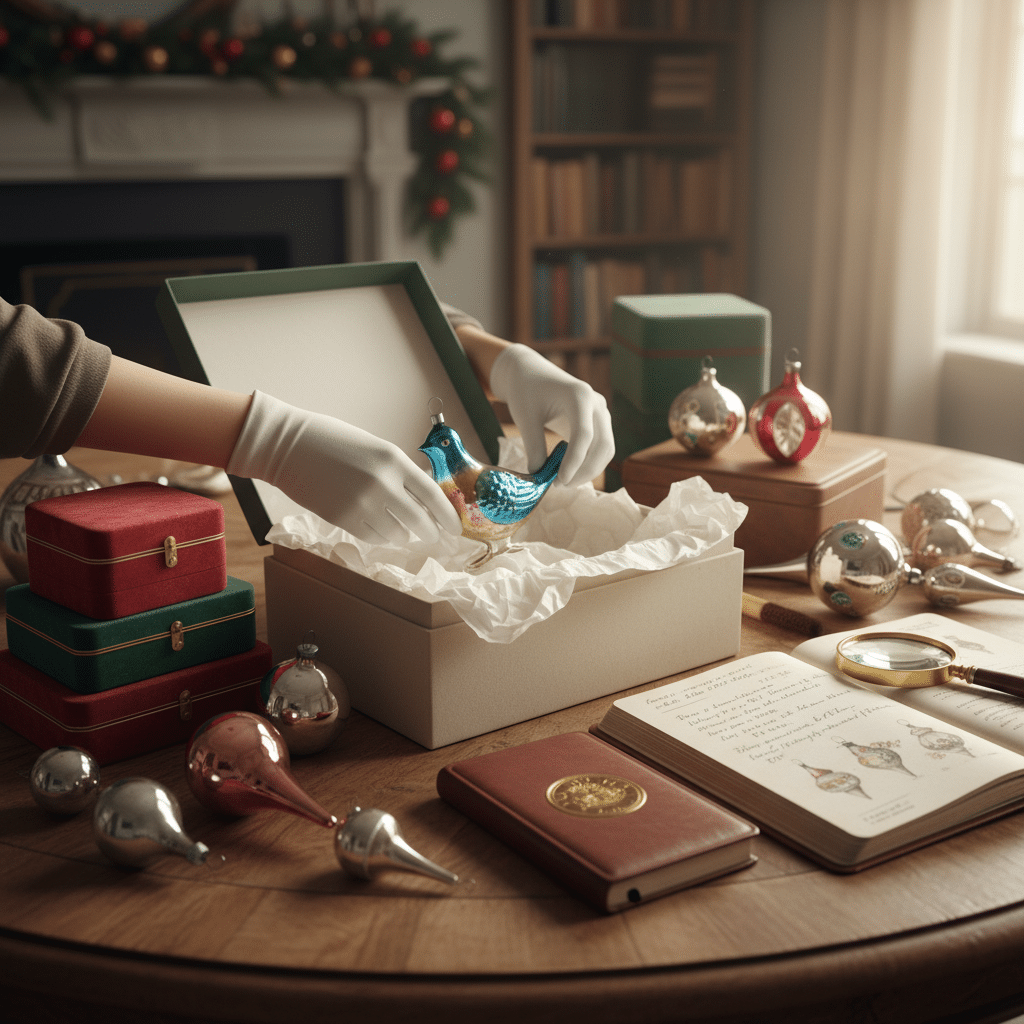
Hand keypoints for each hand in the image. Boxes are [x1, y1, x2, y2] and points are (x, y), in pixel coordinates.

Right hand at [227, 391, 461, 544]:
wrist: (288, 446)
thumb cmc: (333, 442)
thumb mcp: (375, 449)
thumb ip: (399, 472)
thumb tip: (423, 500)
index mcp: (394, 460)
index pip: (433, 495)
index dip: (448, 516)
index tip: (456, 529)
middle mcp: (382, 484)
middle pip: (419, 521)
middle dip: (429, 533)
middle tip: (431, 536)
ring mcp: (362, 504)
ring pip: (396, 534)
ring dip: (402, 535)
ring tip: (399, 529)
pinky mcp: (343, 519)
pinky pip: (373, 538)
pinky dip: (380, 536)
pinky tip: (377, 527)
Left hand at [489, 344, 614, 485]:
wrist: (530, 372)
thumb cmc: (525, 390)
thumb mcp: (525, 418)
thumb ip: (533, 446)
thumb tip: (539, 476)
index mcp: (579, 395)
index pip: (584, 434)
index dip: (574, 461)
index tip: (559, 482)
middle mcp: (596, 403)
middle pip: (602, 445)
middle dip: (584, 471)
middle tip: (560, 486)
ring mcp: (600, 413)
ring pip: (605, 449)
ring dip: (588, 470)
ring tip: (562, 482)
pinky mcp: (597, 422)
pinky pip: (600, 447)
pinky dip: (588, 463)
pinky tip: (568, 473)